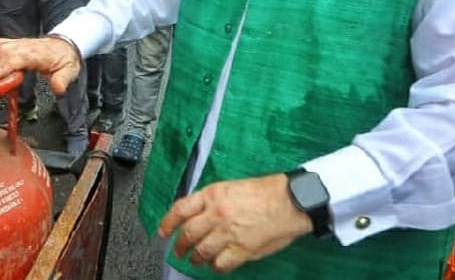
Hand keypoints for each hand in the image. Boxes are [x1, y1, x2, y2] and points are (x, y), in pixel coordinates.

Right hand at [0, 36, 80, 93]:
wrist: (65, 46)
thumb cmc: (65, 59)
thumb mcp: (70, 71)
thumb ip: (62, 80)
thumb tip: (58, 89)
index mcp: (39, 54)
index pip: (20, 57)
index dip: (7, 66)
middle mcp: (26, 47)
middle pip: (5, 53)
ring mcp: (19, 44)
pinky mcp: (14, 44)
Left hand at [158, 173, 311, 272]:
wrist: (291, 201)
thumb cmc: (266, 191)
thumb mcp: (232, 187)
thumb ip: (212, 200)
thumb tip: (198, 212)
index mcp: (212, 195)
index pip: (180, 209)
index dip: (168, 222)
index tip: (163, 231)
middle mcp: (216, 214)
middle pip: (188, 234)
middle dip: (179, 246)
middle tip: (178, 250)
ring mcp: (228, 234)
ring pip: (201, 251)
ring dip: (196, 258)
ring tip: (196, 259)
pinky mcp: (242, 250)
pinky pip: (221, 264)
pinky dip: (216, 267)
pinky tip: (216, 265)